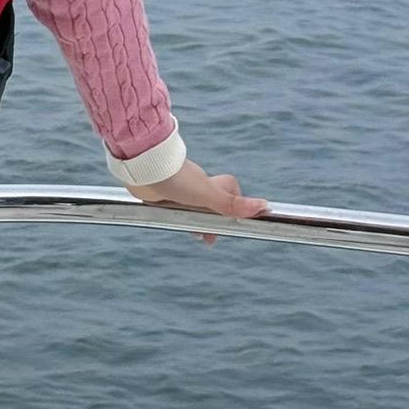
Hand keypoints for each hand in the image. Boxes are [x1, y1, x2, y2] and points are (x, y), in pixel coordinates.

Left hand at [126, 159, 267, 244]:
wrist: (144, 170)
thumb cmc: (177, 179)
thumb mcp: (209, 195)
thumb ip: (232, 203)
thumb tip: (264, 206)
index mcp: (208, 184)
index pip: (229, 190)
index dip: (234, 204)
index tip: (232, 222)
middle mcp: (195, 185)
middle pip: (210, 203)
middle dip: (212, 219)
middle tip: (208, 238)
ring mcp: (178, 189)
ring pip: (191, 206)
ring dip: (193, 218)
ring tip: (192, 232)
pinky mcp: (162, 194)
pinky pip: (172, 206)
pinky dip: (175, 214)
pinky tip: (172, 220)